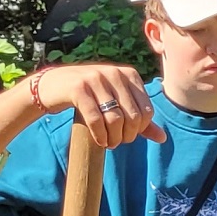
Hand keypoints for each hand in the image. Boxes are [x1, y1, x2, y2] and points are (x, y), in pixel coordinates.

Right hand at [33, 61, 162, 148]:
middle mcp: (114, 73)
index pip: (147, 111)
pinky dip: (100, 135)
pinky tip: (100, 140)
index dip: (139, 129)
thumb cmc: (90, 97)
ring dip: (114, 138)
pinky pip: (96, 119)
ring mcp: (96, 79)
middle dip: (127, 136)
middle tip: (117, 142)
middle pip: (133, 117)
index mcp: (129, 75)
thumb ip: (139, 120)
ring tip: (109, 142)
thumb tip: (163, 138)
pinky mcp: (78, 88)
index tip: (127, 134)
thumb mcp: (117, 103)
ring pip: (116, 119)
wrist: (53, 86)